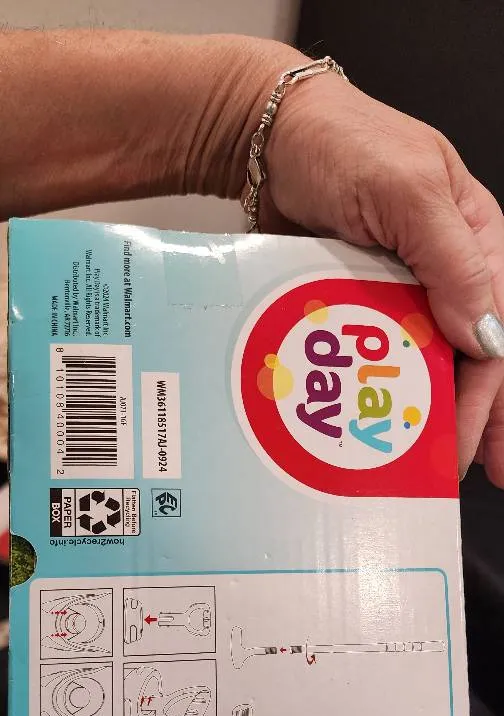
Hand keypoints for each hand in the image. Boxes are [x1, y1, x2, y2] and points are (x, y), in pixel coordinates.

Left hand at [261, 66, 503, 484]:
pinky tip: (372, 425)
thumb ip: (453, 261)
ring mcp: (396, 290)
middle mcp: (442, 271)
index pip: (495, 331)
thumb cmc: (342, 142)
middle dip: (472, 419)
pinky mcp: (353, 301)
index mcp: (474, 241)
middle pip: (466, 358)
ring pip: (420, 364)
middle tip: (463, 473)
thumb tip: (486, 337)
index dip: (493, 397)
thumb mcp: (407, 191)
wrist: (262, 138)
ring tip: (420, 464)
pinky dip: (375, 391)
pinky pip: (370, 356)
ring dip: (423, 413)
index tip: (479, 449)